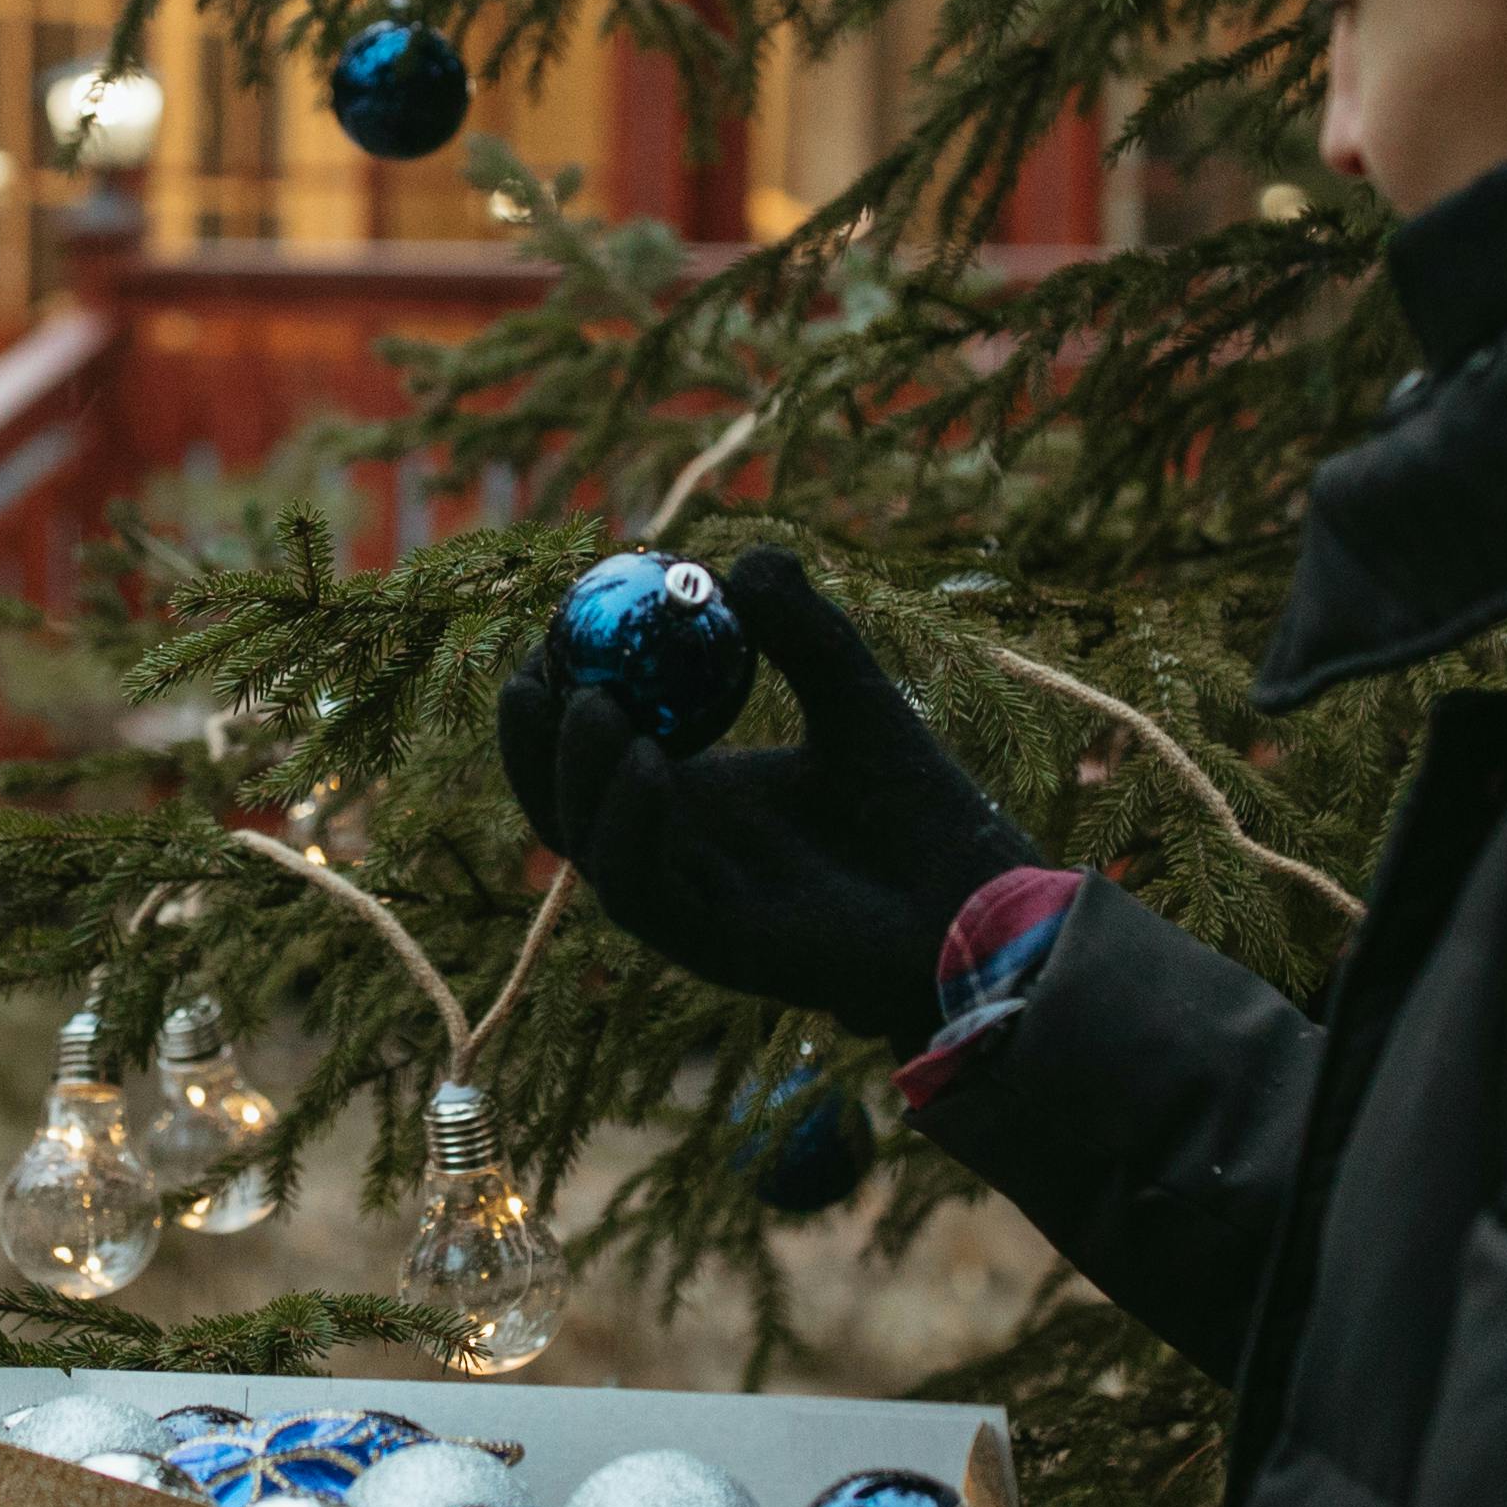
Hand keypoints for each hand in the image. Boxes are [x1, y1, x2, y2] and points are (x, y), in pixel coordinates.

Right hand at [499, 549, 1038, 1044]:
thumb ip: (802, 631)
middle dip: (530, 741)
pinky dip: (629, 827)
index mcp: (690, 798)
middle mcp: (674, 851)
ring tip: (592, 703)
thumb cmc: (919, 810)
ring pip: (590, 845)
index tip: (555, 626)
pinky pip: (641, 891)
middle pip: (562, 799)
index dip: (558, 692)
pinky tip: (649, 764)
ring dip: (573, 776)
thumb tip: (747, 558)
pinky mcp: (709, 948)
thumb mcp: (853, 695)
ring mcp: (687, 902)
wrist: (976, 903)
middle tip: (534, 670)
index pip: (593, 747)